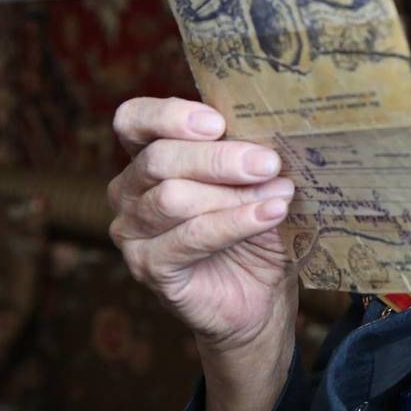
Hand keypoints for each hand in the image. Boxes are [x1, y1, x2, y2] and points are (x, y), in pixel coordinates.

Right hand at [107, 97, 298, 357]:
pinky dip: (235, 223)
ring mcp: (132, 231)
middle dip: (219, 158)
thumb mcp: (254, 182)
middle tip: (269, 162)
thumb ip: (249, 155)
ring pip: (173, 198)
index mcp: (150, 157)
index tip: (217, 122)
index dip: (168, 116)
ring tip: (281, 193)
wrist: (261, 295)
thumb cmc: (255, 228)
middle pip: (159, 159)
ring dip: (234, 194)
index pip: (134, 121)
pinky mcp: (149, 267)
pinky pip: (191, 237)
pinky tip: (271, 214)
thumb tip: (274, 132)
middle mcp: (129, 190)